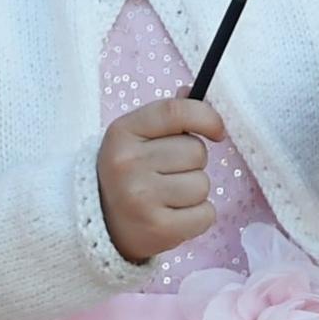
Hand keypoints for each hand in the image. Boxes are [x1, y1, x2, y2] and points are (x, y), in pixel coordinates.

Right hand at [96, 99, 227, 262]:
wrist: (101, 225)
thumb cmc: (127, 175)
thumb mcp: (135, 138)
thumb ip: (166, 115)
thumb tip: (193, 90)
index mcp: (122, 133)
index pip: (175, 112)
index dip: (206, 117)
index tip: (217, 131)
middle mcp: (127, 163)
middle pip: (196, 151)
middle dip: (192, 163)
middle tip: (168, 175)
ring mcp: (141, 198)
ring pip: (202, 184)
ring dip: (194, 192)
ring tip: (168, 198)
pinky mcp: (158, 228)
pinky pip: (206, 214)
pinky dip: (198, 217)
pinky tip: (174, 217)